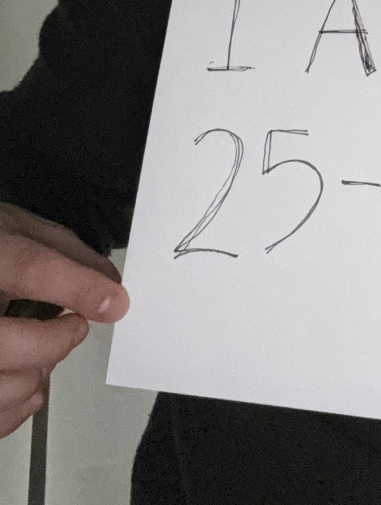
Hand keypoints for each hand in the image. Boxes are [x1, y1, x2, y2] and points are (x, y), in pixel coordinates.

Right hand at [0, 202, 129, 437]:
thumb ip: (66, 252)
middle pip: (3, 343)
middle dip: (52, 343)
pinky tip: (23, 381)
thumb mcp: (18, 228)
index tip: (115, 302)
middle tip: (75, 327)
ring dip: (34, 377)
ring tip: (42, 353)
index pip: (30, 270)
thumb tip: (111, 283)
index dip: (78, 288)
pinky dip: (15, 408)